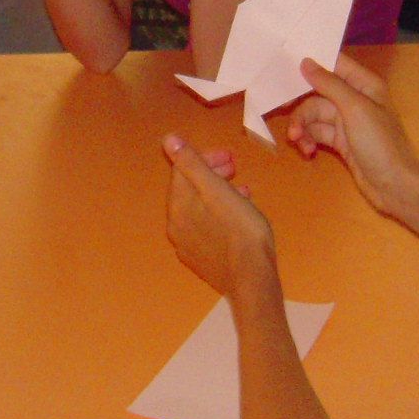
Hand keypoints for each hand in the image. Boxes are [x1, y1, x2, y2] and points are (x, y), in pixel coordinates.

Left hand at [163, 134, 276, 298]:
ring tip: (242, 189)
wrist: (251, 279)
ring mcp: (187, 244)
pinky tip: (237, 215)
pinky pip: (205, 227)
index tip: (229, 155)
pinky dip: (218, 213)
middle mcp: (176, 224)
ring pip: (198, 208)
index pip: (183, 170)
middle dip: (210, 173)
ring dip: (217, 192)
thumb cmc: (240, 229)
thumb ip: (192, 164)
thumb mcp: (217, 190)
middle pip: (189, 189)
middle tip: (236, 167)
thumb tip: (168, 140)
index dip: (205, 157)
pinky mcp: (201, 259)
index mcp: (178, 204)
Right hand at [286, 56, 418, 219]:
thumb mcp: (355, 108)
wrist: (395, 185)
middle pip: (318, 93)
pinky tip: (308, 150)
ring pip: (314, 115)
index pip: (335, 64)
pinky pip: (317, 133)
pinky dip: (309, 140)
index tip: (285, 66)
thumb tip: (306, 62)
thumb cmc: (380, 142)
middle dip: (301, 105)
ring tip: (296, 140)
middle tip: (279, 109)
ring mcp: (347, 122)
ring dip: (302, 126)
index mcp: (364, 84)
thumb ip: (330, 84)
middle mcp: (355, 99)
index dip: (312, 64)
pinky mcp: (341, 142)